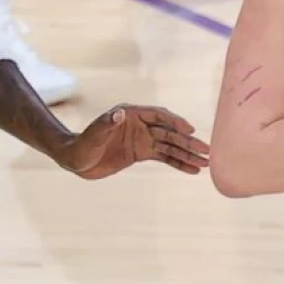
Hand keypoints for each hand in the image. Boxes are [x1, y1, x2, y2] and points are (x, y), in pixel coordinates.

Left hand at [58, 105, 211, 179]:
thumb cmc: (82, 144)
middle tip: (206, 150)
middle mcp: (140, 125)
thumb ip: (106, 123)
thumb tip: (119, 113)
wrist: (76, 160)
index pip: (159, 116)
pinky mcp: (141, 153)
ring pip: (170, 146)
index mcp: (131, 114)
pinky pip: (164, 157)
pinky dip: (178, 163)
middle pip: (169, 132)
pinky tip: (193, 169)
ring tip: (206, 163)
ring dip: (188, 154)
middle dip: (188, 141)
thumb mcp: (93, 134)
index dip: (175, 122)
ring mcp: (143, 139)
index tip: (190, 130)